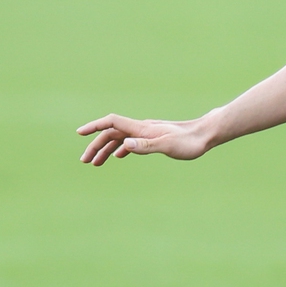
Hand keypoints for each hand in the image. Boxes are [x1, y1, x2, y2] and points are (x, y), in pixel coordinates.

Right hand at [78, 113, 214, 164]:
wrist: (205, 134)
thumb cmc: (189, 142)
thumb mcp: (168, 146)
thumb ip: (146, 146)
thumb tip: (125, 145)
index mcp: (141, 129)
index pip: (112, 123)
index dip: (94, 127)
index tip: (79, 133)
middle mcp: (141, 128)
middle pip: (111, 133)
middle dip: (95, 145)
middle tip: (85, 161)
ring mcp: (146, 133)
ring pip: (119, 138)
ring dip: (105, 149)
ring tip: (95, 163)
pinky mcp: (153, 139)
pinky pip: (130, 142)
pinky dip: (119, 149)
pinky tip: (117, 157)